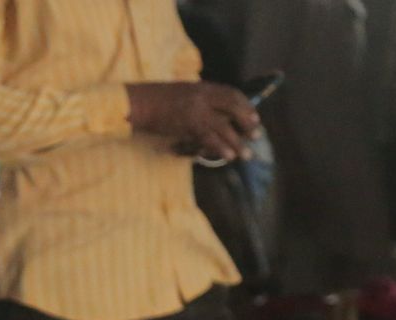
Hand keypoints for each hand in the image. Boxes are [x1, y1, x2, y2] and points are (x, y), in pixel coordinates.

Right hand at [125, 82, 259, 161]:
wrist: (139, 103)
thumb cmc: (157, 99)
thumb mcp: (183, 93)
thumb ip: (201, 100)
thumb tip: (218, 114)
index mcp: (202, 86)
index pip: (231, 94)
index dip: (246, 106)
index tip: (254, 117)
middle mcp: (203, 96)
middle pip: (233, 108)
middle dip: (247, 123)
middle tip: (256, 135)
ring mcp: (196, 111)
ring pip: (224, 127)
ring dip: (237, 143)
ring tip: (247, 155)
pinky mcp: (188, 125)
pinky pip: (209, 138)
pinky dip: (220, 148)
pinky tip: (228, 156)